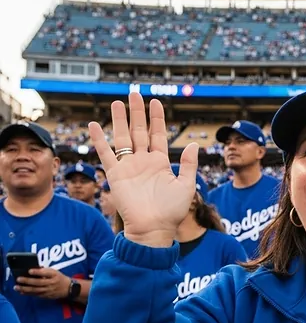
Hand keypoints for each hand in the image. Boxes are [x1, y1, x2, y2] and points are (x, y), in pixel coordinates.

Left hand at [15, 268, 72, 299]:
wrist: (69, 289)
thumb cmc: (59, 278)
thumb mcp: (55, 272)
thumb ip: (45, 270)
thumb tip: (33, 269)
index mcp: (54, 275)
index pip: (46, 273)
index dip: (37, 272)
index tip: (29, 270)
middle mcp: (52, 283)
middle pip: (39, 282)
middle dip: (28, 281)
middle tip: (19, 279)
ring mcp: (49, 290)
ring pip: (36, 290)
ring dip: (25, 288)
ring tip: (16, 287)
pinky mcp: (47, 296)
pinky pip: (36, 295)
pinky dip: (28, 293)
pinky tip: (22, 292)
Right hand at [89, 94, 198, 246]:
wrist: (153, 229)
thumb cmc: (172, 212)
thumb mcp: (187, 186)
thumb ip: (189, 165)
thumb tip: (196, 145)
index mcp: (161, 163)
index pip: (158, 135)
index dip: (157, 119)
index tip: (156, 102)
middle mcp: (143, 162)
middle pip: (139, 131)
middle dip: (137, 112)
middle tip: (134, 93)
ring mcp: (129, 167)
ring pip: (122, 138)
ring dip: (119, 120)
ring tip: (117, 102)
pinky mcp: (116, 175)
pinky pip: (105, 154)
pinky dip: (99, 140)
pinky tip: (93, 125)